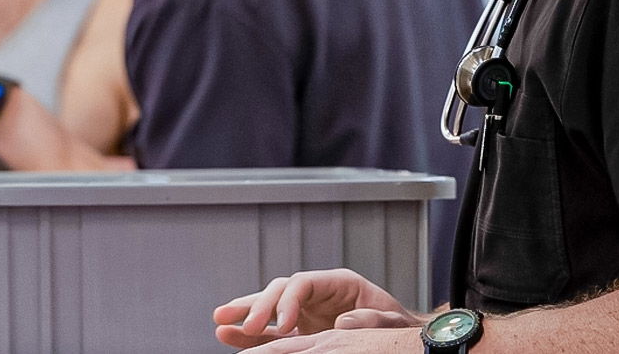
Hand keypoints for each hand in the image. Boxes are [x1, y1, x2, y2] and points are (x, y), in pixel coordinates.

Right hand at [213, 269, 422, 348]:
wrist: (398, 336)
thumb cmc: (396, 325)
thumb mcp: (390, 318)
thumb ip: (370, 317)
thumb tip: (344, 319)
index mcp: (340, 283)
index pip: (304, 283)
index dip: (289, 301)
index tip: (284, 325)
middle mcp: (317, 294)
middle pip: (281, 290)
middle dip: (261, 305)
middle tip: (248, 325)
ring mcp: (305, 311)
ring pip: (268, 306)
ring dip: (244, 313)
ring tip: (220, 321)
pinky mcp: (298, 331)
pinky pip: (269, 331)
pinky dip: (249, 334)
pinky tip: (228, 334)